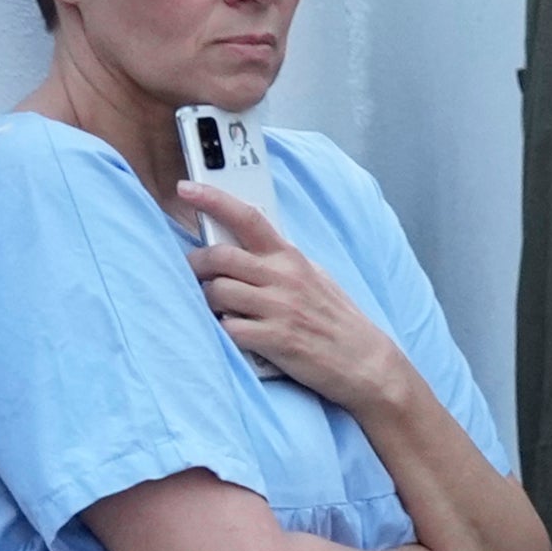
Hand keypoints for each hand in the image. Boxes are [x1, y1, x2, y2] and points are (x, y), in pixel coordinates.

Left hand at [179, 176, 420, 421]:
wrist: (365, 361)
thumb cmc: (337, 320)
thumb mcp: (314, 277)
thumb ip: (281, 261)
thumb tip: (245, 247)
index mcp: (290, 258)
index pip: (247, 217)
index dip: (213, 199)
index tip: (186, 188)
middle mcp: (283, 277)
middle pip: (218, 256)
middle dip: (196, 265)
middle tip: (194, 274)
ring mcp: (279, 308)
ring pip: (216, 292)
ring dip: (208, 302)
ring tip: (220, 310)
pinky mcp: (275, 339)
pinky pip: (228, 328)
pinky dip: (224, 331)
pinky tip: (237, 334)